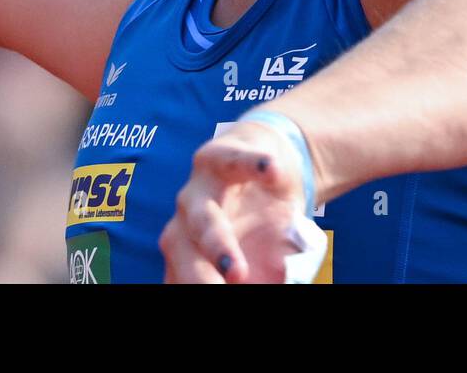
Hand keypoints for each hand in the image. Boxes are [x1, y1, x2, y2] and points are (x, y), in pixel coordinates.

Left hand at [160, 120, 308, 283]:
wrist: (268, 166)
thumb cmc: (263, 226)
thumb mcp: (269, 263)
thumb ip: (270, 281)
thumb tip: (284, 289)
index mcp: (188, 255)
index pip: (182, 281)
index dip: (196, 293)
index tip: (219, 310)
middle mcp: (184, 225)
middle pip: (182, 253)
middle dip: (198, 280)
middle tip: (225, 295)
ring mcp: (198, 189)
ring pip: (200, 215)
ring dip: (216, 242)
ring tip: (235, 271)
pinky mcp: (219, 156)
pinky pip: (233, 160)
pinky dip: (253, 165)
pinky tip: (271, 172)